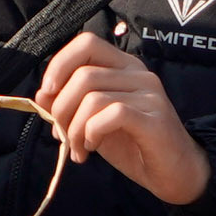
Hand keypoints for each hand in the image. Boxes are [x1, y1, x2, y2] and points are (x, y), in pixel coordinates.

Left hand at [37, 30, 208, 205]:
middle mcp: (138, 74)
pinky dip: (92, 132)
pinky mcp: (154, 118)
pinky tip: (92, 147)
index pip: (87, 43)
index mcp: (124, 67)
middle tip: (63, 135)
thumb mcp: (93, 121)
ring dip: (75, 128)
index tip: (48, 93)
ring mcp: (149, 95)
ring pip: (93, 97)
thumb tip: (41, 94)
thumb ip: (70, 104)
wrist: (174, 173)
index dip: (60, 64)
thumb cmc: (133, 144)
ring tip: (78, 149)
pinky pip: (110, 114)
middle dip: (61, 109)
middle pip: (83, 74)